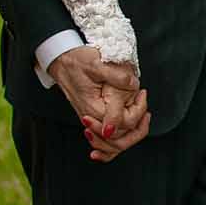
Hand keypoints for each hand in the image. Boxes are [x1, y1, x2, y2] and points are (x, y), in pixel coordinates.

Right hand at [46, 45, 148, 160]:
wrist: (60, 61)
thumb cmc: (76, 62)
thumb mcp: (97, 64)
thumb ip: (117, 77)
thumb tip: (133, 85)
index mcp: (95, 109)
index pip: (124, 124)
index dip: (139, 110)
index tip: (141, 92)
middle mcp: (92, 119)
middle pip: (120, 141)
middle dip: (138, 128)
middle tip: (145, 108)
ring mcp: (91, 120)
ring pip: (113, 143)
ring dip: (130, 135)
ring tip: (141, 118)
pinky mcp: (92, 118)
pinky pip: (105, 139)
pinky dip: (114, 143)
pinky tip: (126, 135)